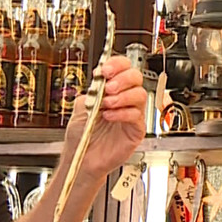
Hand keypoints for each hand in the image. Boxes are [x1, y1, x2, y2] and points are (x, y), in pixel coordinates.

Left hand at [64, 54, 146, 176]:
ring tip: (107, 104)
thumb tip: (101, 78)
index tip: (105, 70)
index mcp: (112, 89)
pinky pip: (137, 116)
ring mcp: (132, 114)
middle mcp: (124, 99)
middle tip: (109, 88)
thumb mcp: (81, 106)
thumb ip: (92, 90)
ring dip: (123, 96)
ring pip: (140, 95)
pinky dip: (122, 113)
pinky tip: (109, 116)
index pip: (123, 68)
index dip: (117, 64)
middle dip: (122, 79)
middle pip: (136, 77)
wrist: (82, 157)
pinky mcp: (136, 130)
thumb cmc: (82, 135)